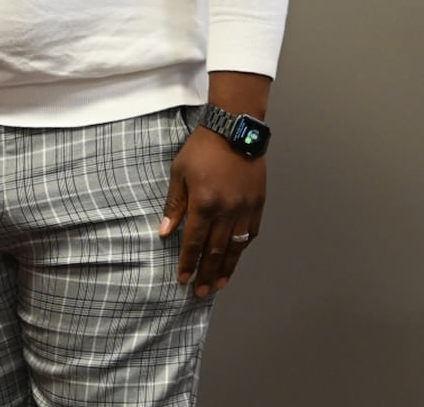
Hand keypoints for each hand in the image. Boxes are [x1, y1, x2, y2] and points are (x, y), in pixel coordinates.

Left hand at [159, 127, 265, 296]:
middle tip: (200, 292)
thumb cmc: (202, 150)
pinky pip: (251, 234)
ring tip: (218, 286)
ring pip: (235, 247)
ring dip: (227, 269)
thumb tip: (165, 232)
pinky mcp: (258, 204)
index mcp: (204, 204)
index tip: (182, 279)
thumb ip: (175, 205)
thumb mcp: (179, 173)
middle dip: (206, 273)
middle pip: (216, 251)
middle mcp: (226, 211)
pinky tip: (236, 259)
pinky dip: (242, 249)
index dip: (187, 263)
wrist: (235, 131)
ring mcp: (245, 209)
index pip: (194, 242)